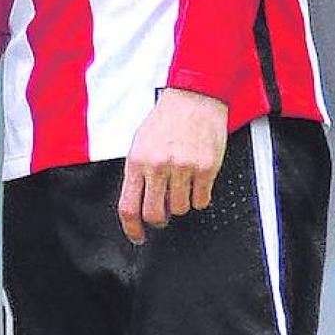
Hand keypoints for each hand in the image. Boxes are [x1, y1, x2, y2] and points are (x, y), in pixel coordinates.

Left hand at [117, 89, 228, 245]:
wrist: (195, 97)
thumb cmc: (166, 120)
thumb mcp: (140, 143)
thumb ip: (138, 173)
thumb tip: (138, 205)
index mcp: (137, 161)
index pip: (129, 207)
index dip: (132, 229)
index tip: (137, 237)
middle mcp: (158, 166)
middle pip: (155, 215)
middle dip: (159, 220)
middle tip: (164, 213)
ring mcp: (183, 168)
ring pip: (180, 209)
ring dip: (182, 204)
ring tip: (183, 184)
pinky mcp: (205, 168)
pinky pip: (202, 200)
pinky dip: (200, 197)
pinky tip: (198, 181)